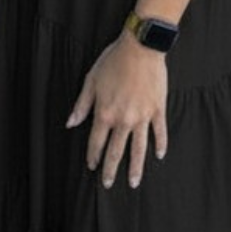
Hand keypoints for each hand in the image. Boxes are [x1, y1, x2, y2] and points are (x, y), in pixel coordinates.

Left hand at [66, 32, 168, 188]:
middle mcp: (123, 120)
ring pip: (138, 148)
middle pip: (116, 151)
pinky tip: (159, 156)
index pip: (96, 142)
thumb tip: (70, 123)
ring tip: (134, 182)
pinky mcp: (157, 109)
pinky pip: (159, 131)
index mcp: (105, 113)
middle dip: (111, 169)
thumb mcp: (91, 81)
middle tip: (108, 184)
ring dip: (135, 167)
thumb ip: (81, 105)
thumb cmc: (113, 61)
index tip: (92, 167)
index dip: (93, 156)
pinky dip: (160, 144)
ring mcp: (143, 116)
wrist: (141, 47)